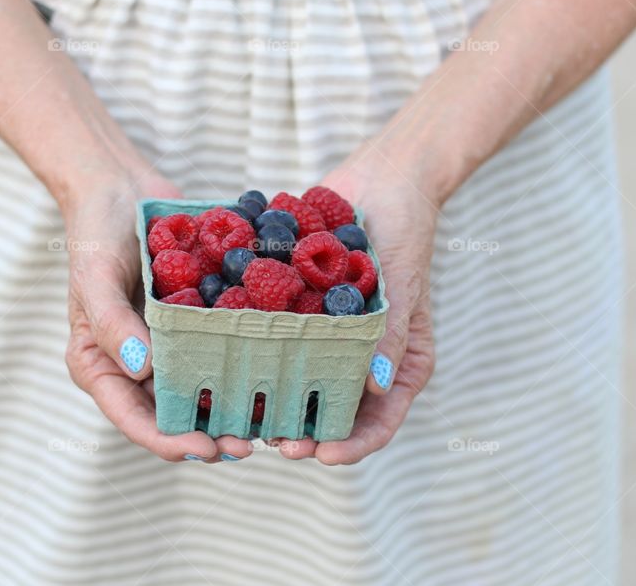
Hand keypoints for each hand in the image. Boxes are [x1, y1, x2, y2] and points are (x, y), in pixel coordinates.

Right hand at [62, 167, 253, 462]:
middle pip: (172, 416)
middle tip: (250, 444)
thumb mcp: (94, 274)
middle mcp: (135, 365)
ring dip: (231, 410)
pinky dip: (243, 368)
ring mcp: (167, 347)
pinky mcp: (194, 325)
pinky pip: (219, 353)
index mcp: (102, 365)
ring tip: (268, 422)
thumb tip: (141, 369)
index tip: (207, 449)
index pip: (133, 418)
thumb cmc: (96, 232)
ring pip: (200, 392)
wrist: (121, 189)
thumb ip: (111, 322)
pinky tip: (275, 375)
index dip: (170, 441)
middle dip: (209, 435)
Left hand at [273, 149, 438, 463]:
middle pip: (334, 412)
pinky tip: (230, 365)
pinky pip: (280, 342)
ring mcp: (328, 337)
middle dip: (305, 431)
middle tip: (273, 439)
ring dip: (276, 402)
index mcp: (397, 362)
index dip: (351, 445)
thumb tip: (376, 385)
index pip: (380, 421)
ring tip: (246, 414)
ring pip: (301, 384)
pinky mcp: (301, 313)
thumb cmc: (404, 229)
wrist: (380, 180)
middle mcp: (361, 357)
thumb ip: (393, 333)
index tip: (320, 455)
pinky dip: (259, 356)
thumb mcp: (403, 282)